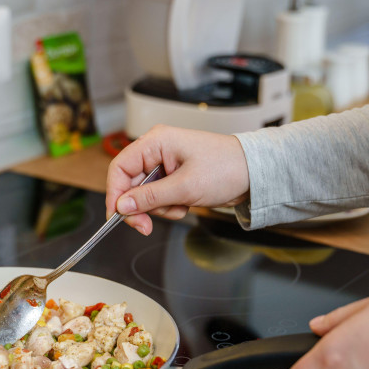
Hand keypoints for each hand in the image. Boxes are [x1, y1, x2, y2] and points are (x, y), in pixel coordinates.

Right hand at [105, 125, 249, 234]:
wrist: (254, 174)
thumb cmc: (227, 168)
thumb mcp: (185, 186)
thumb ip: (150, 197)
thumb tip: (122, 206)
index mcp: (156, 142)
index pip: (120, 168)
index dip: (115, 194)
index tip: (118, 216)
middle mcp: (156, 151)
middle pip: (129, 185)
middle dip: (140, 207)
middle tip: (146, 226)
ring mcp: (165, 166)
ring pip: (144, 196)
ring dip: (159, 209)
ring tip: (181, 205)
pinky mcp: (173, 179)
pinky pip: (158, 199)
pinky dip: (169, 207)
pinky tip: (186, 204)